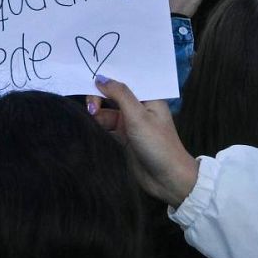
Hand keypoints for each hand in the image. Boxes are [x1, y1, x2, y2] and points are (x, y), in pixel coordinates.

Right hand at [92, 75, 199, 206]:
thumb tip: (100, 78)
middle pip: (114, 95)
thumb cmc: (157, 144)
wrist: (167, 180)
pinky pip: (107, 126)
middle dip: (100, 96)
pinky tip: (91, 124)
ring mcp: (131, 124)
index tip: (90, 77)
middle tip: (91, 106)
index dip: (109, 78)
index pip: (125, 80)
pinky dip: (98, 124)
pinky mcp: (124, 139)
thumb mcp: (139, 116)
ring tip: (91, 115)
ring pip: (108, 111)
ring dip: (97, 112)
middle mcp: (139, 108)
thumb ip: (120, 95)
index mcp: (148, 98)